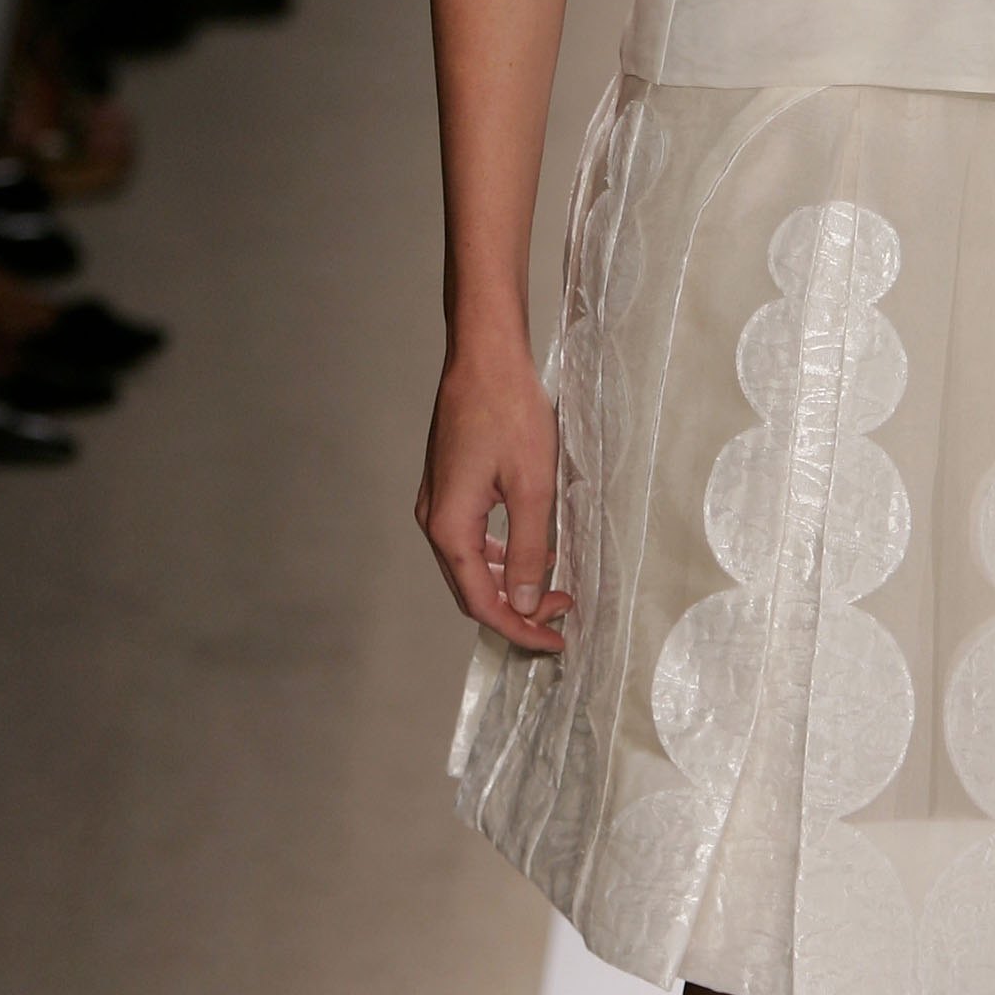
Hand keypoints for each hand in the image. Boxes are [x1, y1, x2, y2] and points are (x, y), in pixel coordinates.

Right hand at [416, 343, 573, 652]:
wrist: (484, 354)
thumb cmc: (508, 412)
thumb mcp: (532, 486)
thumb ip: (526, 551)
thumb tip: (521, 604)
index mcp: (450, 527)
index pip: (481, 603)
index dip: (519, 628)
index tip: (556, 640)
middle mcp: (434, 519)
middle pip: (470, 588)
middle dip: (516, 608)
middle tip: (561, 613)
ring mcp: (437, 500)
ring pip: (469, 564)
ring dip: (507, 582)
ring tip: (552, 585)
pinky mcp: (447, 483)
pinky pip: (469, 537)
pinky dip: (498, 554)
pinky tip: (529, 549)